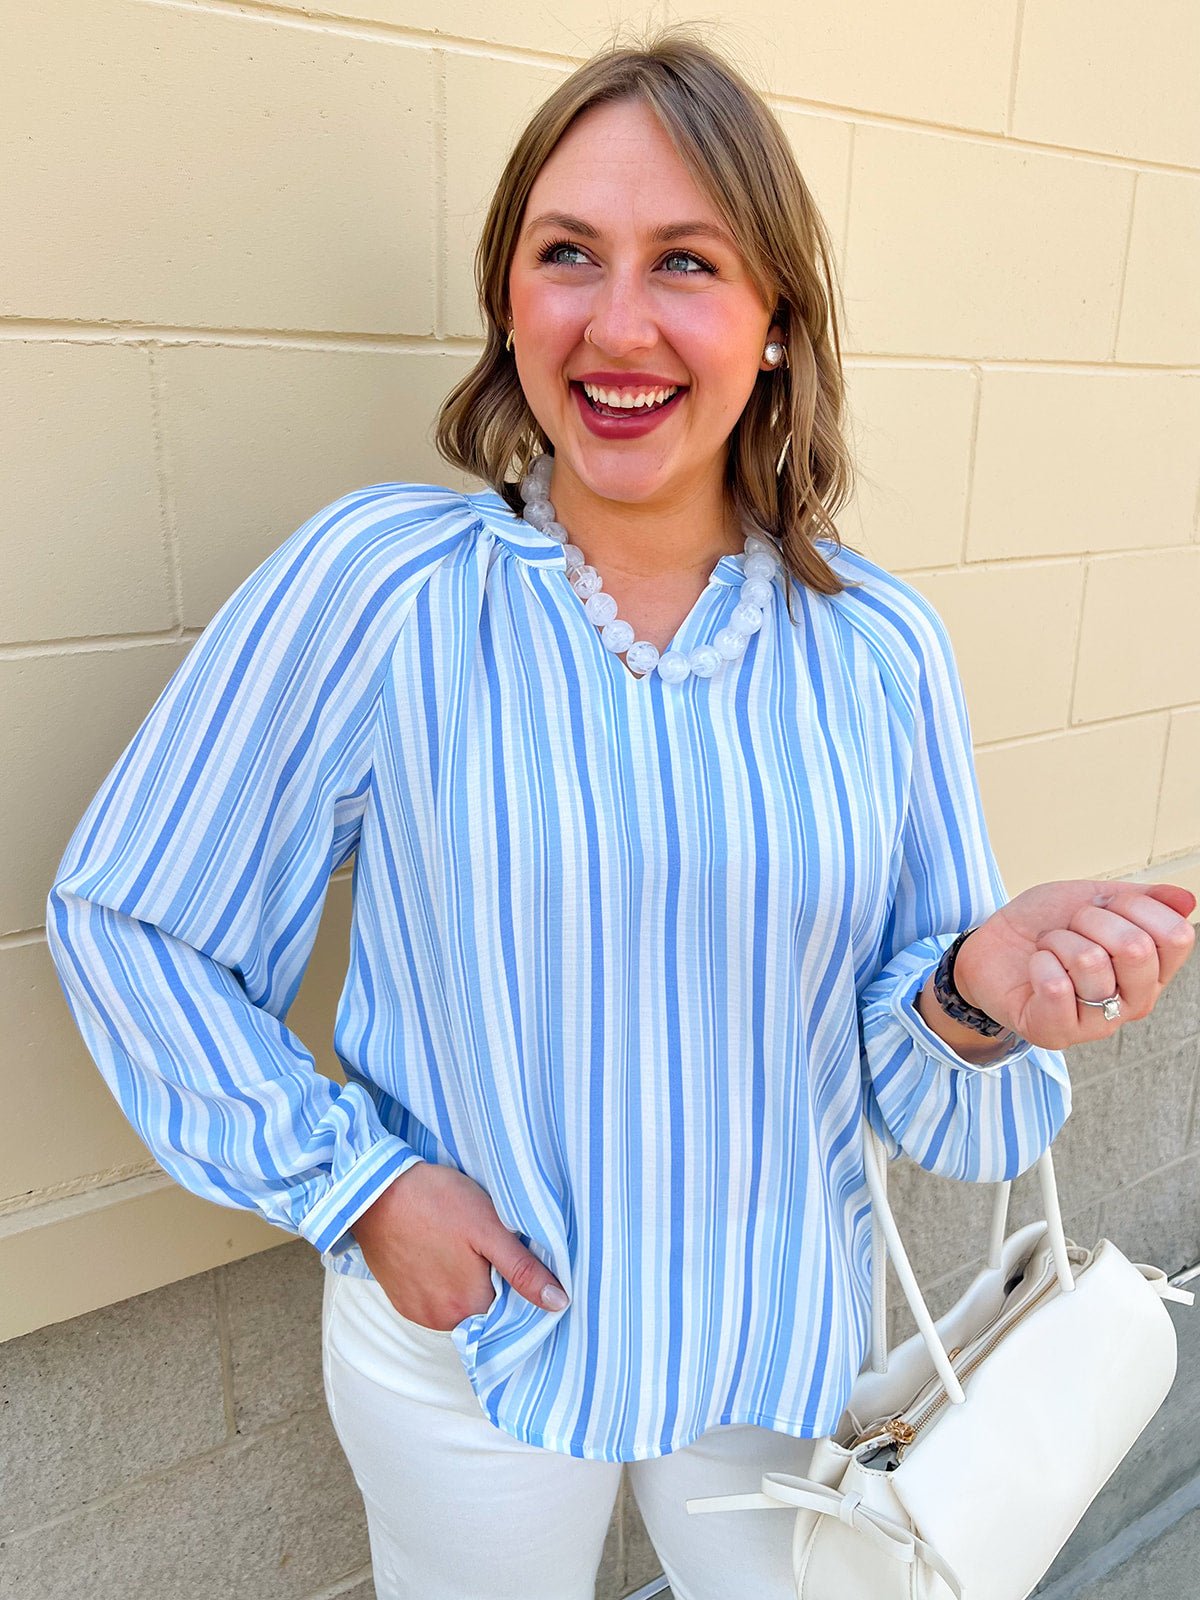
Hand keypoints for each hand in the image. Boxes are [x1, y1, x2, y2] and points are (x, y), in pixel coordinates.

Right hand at [348, 1162, 569, 1331]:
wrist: (374, 1189)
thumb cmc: (434, 1201)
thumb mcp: (489, 1227)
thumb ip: (523, 1269)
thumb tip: (559, 1303)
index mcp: (470, 1306)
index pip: (511, 1306)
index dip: (515, 1278)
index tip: (508, 1251)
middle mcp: (441, 1320)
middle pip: (483, 1306)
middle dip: (489, 1279)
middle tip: (481, 1241)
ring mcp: (416, 1311)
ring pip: (458, 1302)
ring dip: (463, 1280)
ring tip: (457, 1243)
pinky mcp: (399, 1299)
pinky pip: (432, 1298)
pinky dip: (439, 1280)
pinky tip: (437, 1249)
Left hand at [952, 880, 1196, 1050]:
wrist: (992, 945)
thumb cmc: (1046, 925)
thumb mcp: (1094, 898)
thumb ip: (1142, 899)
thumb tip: (1187, 901)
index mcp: (1151, 970)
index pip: (1176, 935)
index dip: (1135, 906)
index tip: (1104, 907)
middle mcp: (1134, 1002)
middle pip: (1137, 948)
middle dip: (1092, 920)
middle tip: (1071, 928)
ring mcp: (1097, 1023)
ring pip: (1091, 962)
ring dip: (1058, 941)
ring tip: (1049, 950)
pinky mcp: (1055, 1033)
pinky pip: (1056, 987)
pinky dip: (1038, 963)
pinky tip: (1035, 969)